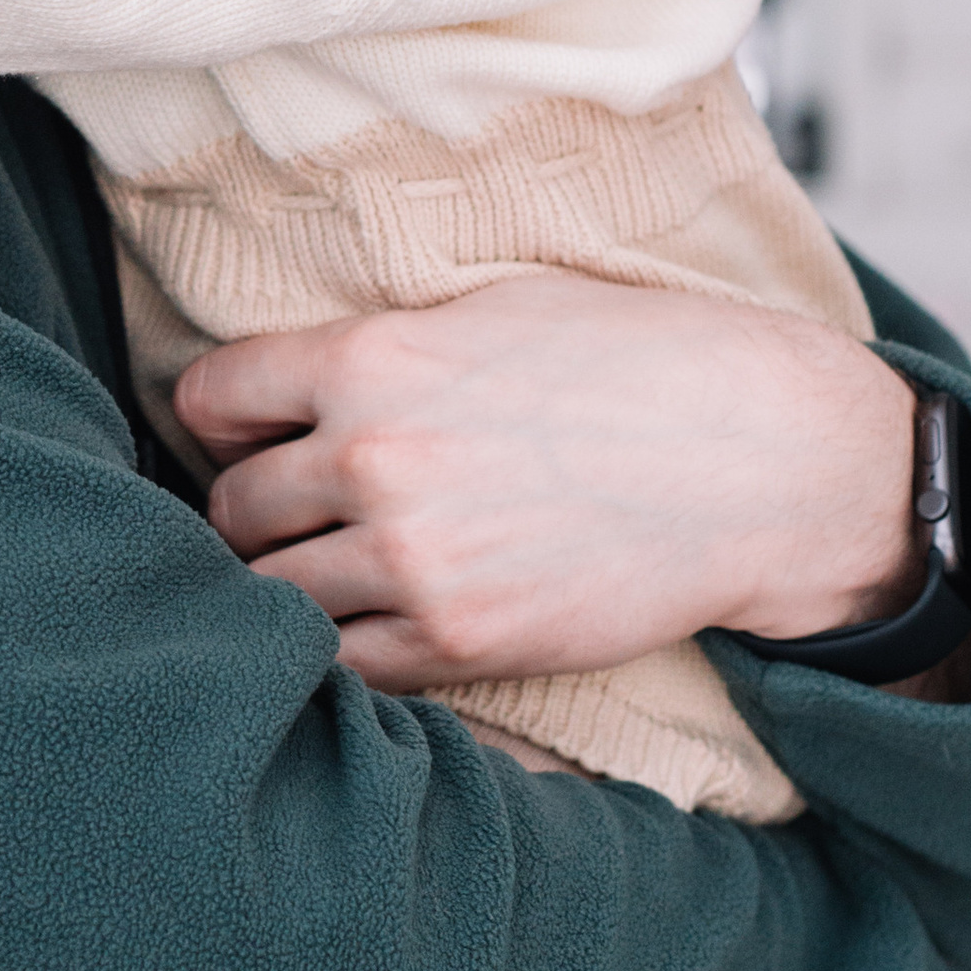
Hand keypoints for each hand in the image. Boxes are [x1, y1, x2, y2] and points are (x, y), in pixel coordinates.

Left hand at [174, 273, 920, 693]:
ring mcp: (412, 556)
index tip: (240, 435)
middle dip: (250, 513)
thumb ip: (385, 343)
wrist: (757, 458)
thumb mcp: (496, 307)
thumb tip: (301, 372)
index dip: (218, 419)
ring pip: (274, 594)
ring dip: (289, 588)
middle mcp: (373, 457)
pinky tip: (376, 624)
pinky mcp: (458, 638)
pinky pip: (346, 662)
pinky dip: (346, 649)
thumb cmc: (637, 362)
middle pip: (234, 507)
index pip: (212, 396)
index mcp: (371, 358)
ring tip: (325, 575)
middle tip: (286, 518)